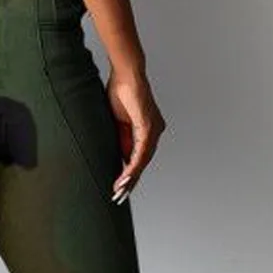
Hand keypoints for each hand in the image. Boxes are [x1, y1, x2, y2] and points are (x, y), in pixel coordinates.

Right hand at [105, 66, 165, 201]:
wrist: (126, 74)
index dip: (128, 174)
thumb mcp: (118, 123)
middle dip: (129, 181)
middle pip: (142, 163)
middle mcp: (155, 131)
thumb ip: (121, 139)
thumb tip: (120, 158)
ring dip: (130, 177)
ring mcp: (154, 129)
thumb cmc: (120, 93)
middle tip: (118, 197)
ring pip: (142, 160)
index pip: (139, 157)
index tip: (119, 188)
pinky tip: (125, 176)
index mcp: (148, 130)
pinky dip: (133, 165)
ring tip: (119, 191)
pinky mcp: (149, 126)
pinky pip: (141, 151)